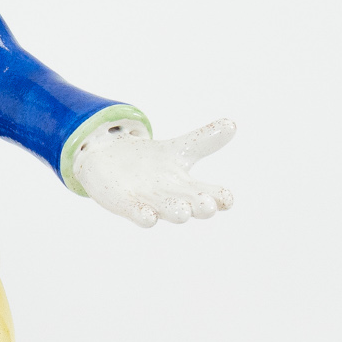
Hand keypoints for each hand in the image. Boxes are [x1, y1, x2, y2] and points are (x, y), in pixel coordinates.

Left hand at [73, 117, 235, 227]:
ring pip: (165, 211)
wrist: (109, 163)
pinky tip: (148, 217)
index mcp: (187, 186)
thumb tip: (232, 124)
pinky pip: (137, 213)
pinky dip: (143, 216)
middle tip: (208, 207)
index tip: (226, 198)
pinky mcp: (126, 204)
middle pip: (190, 205)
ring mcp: (149, 202)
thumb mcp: (179, 149)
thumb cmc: (151, 162)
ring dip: (174, 212)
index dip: (220, 197)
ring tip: (183, 212)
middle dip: (199, 207)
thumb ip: (204, 140)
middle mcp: (171, 198)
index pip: (210, 193)